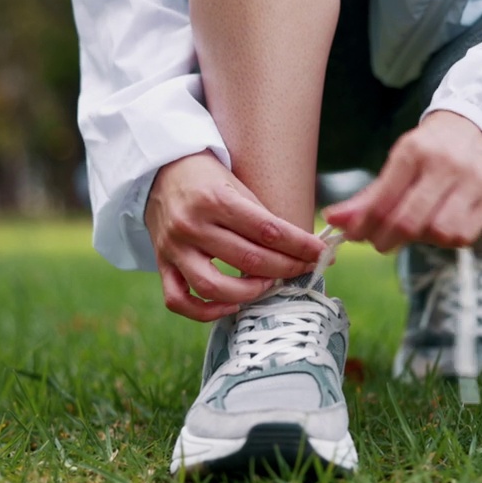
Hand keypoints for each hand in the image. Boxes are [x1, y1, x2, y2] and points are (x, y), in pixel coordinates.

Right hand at [146, 151, 326, 320]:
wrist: (160, 170)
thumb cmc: (209, 179)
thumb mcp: (238, 186)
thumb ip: (265, 220)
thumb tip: (307, 249)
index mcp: (216, 200)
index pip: (268, 231)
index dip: (300, 246)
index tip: (321, 253)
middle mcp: (192, 225)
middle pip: (248, 260)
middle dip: (285, 269)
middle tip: (303, 269)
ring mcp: (174, 248)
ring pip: (213, 287)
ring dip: (249, 293)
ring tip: (267, 285)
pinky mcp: (161, 264)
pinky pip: (179, 300)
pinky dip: (206, 311)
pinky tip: (231, 305)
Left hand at [324, 110, 481, 251]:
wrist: (480, 125)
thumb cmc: (430, 148)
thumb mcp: (398, 160)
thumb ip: (368, 196)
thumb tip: (332, 221)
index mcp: (414, 151)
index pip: (382, 201)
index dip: (363, 226)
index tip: (354, 235)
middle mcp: (444, 165)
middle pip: (408, 221)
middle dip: (386, 239)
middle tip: (380, 242)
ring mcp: (471, 182)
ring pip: (438, 232)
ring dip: (420, 240)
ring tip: (414, 231)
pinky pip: (463, 236)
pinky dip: (445, 240)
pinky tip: (438, 229)